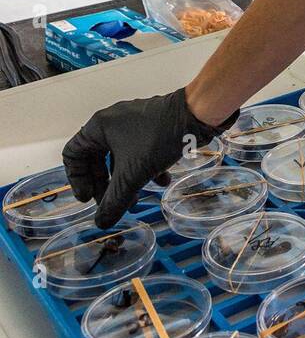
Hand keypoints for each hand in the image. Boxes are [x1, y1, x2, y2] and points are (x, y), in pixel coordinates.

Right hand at [63, 89, 237, 227]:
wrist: (198, 115)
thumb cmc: (162, 136)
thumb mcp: (133, 174)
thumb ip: (115, 201)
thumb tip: (102, 222)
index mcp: (99, 127)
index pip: (73, 155)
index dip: (77, 180)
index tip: (88, 199)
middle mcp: (113, 122)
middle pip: (97, 159)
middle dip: (105, 185)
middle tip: (111, 204)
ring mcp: (133, 122)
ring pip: (120, 158)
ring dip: (126, 181)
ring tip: (135, 200)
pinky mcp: (152, 126)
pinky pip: (139, 151)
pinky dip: (144, 169)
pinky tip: (160, 182)